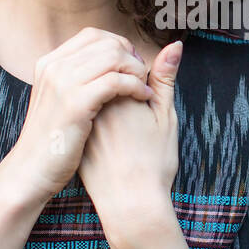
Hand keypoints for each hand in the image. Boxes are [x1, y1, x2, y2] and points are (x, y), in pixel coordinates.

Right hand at [4, 27, 153, 205]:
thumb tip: (102, 62)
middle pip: (106, 43)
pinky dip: (135, 86)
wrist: (31, 170)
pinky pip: (116, 81)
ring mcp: (62, 83)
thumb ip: (76, 78)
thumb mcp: (59, 101)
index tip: (132, 65)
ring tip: (144, 88)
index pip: (92, 35)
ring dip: (137, 71)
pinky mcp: (75, 104)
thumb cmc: (52, 140)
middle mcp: (54, 67)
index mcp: (49, 63)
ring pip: (114, 57)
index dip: (119, 45)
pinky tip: (144, 98)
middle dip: (131, 57)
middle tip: (143, 77)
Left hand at [78, 39, 181, 241]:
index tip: (147, 111)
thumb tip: (175, 44)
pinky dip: (97, 125)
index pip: (124, 67)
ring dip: (109, 108)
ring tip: (126, 137)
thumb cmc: (154, 162)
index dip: (141, 86)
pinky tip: (111, 146)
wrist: (131, 205)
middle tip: (137, 126)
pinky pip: (84, 118)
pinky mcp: (73, 136)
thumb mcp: (166, 117)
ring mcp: (80, 119)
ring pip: (96, 100)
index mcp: (116, 92)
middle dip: (122, 93)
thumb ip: (165, 78)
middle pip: (106, 80)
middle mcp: (93, 102)